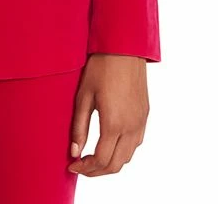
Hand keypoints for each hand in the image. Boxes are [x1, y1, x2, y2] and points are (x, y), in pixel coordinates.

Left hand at [67, 53, 149, 175]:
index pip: (101, 160)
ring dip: (110, 163)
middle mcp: (131, 127)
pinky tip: (109, 143)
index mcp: (114, 124)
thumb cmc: (100, 68)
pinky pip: (136, 143)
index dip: (85, 168)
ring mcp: (141, 122)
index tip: (72, 166)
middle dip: (96, 171)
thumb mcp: (83, 96)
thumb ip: (79, 127)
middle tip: (80, 166)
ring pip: (128, 157)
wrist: (124, 48)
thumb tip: (74, 152)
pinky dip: (122, 151)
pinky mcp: (145, 115)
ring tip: (92, 157)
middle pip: (116, 165)